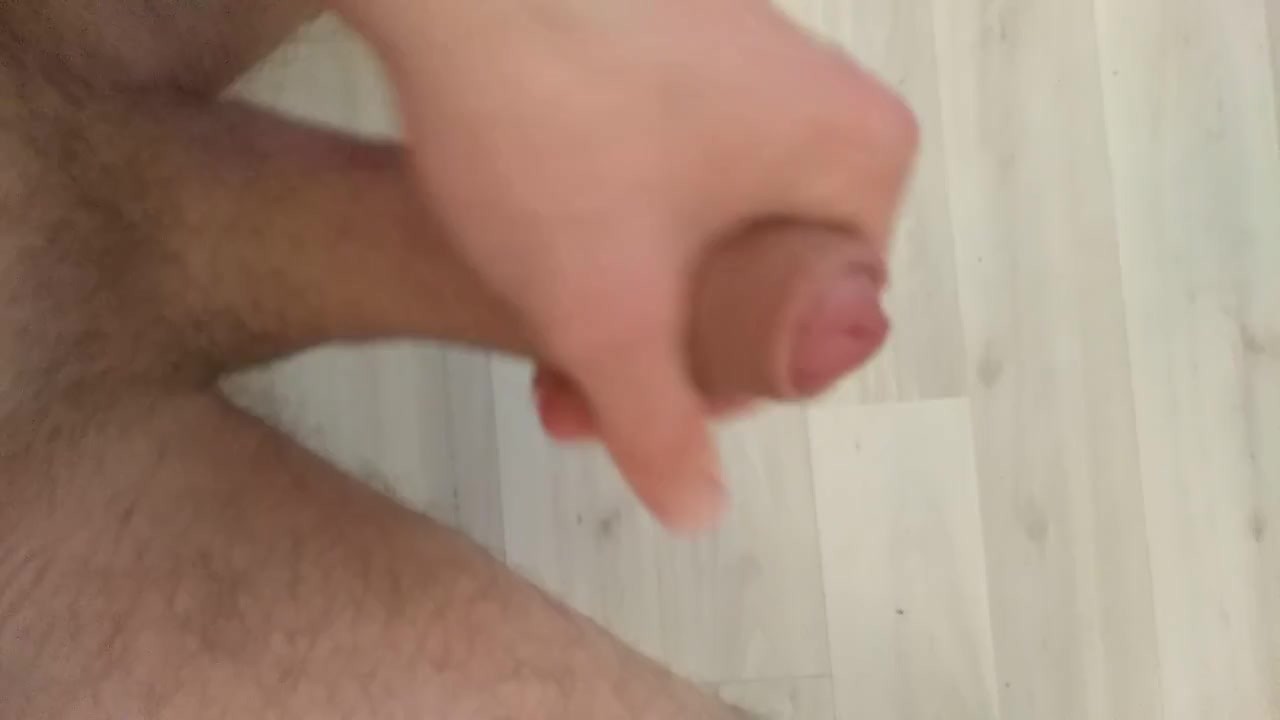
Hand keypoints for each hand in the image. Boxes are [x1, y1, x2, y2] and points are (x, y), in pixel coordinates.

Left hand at [342, 0, 918, 528]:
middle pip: (760, 282)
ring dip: (630, 295)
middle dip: (662, 349)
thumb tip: (700, 513)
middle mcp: (827, 99)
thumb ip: (663, 428)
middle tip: (569, 389)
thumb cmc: (551, 124)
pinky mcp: (681, 43)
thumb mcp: (610, 312)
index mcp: (863, 157)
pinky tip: (544, 246)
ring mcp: (752, 62)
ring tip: (539, 334)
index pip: (818, 328)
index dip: (720, 389)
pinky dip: (620, 221)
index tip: (632, 406)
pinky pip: (676, 166)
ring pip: (709, 229)